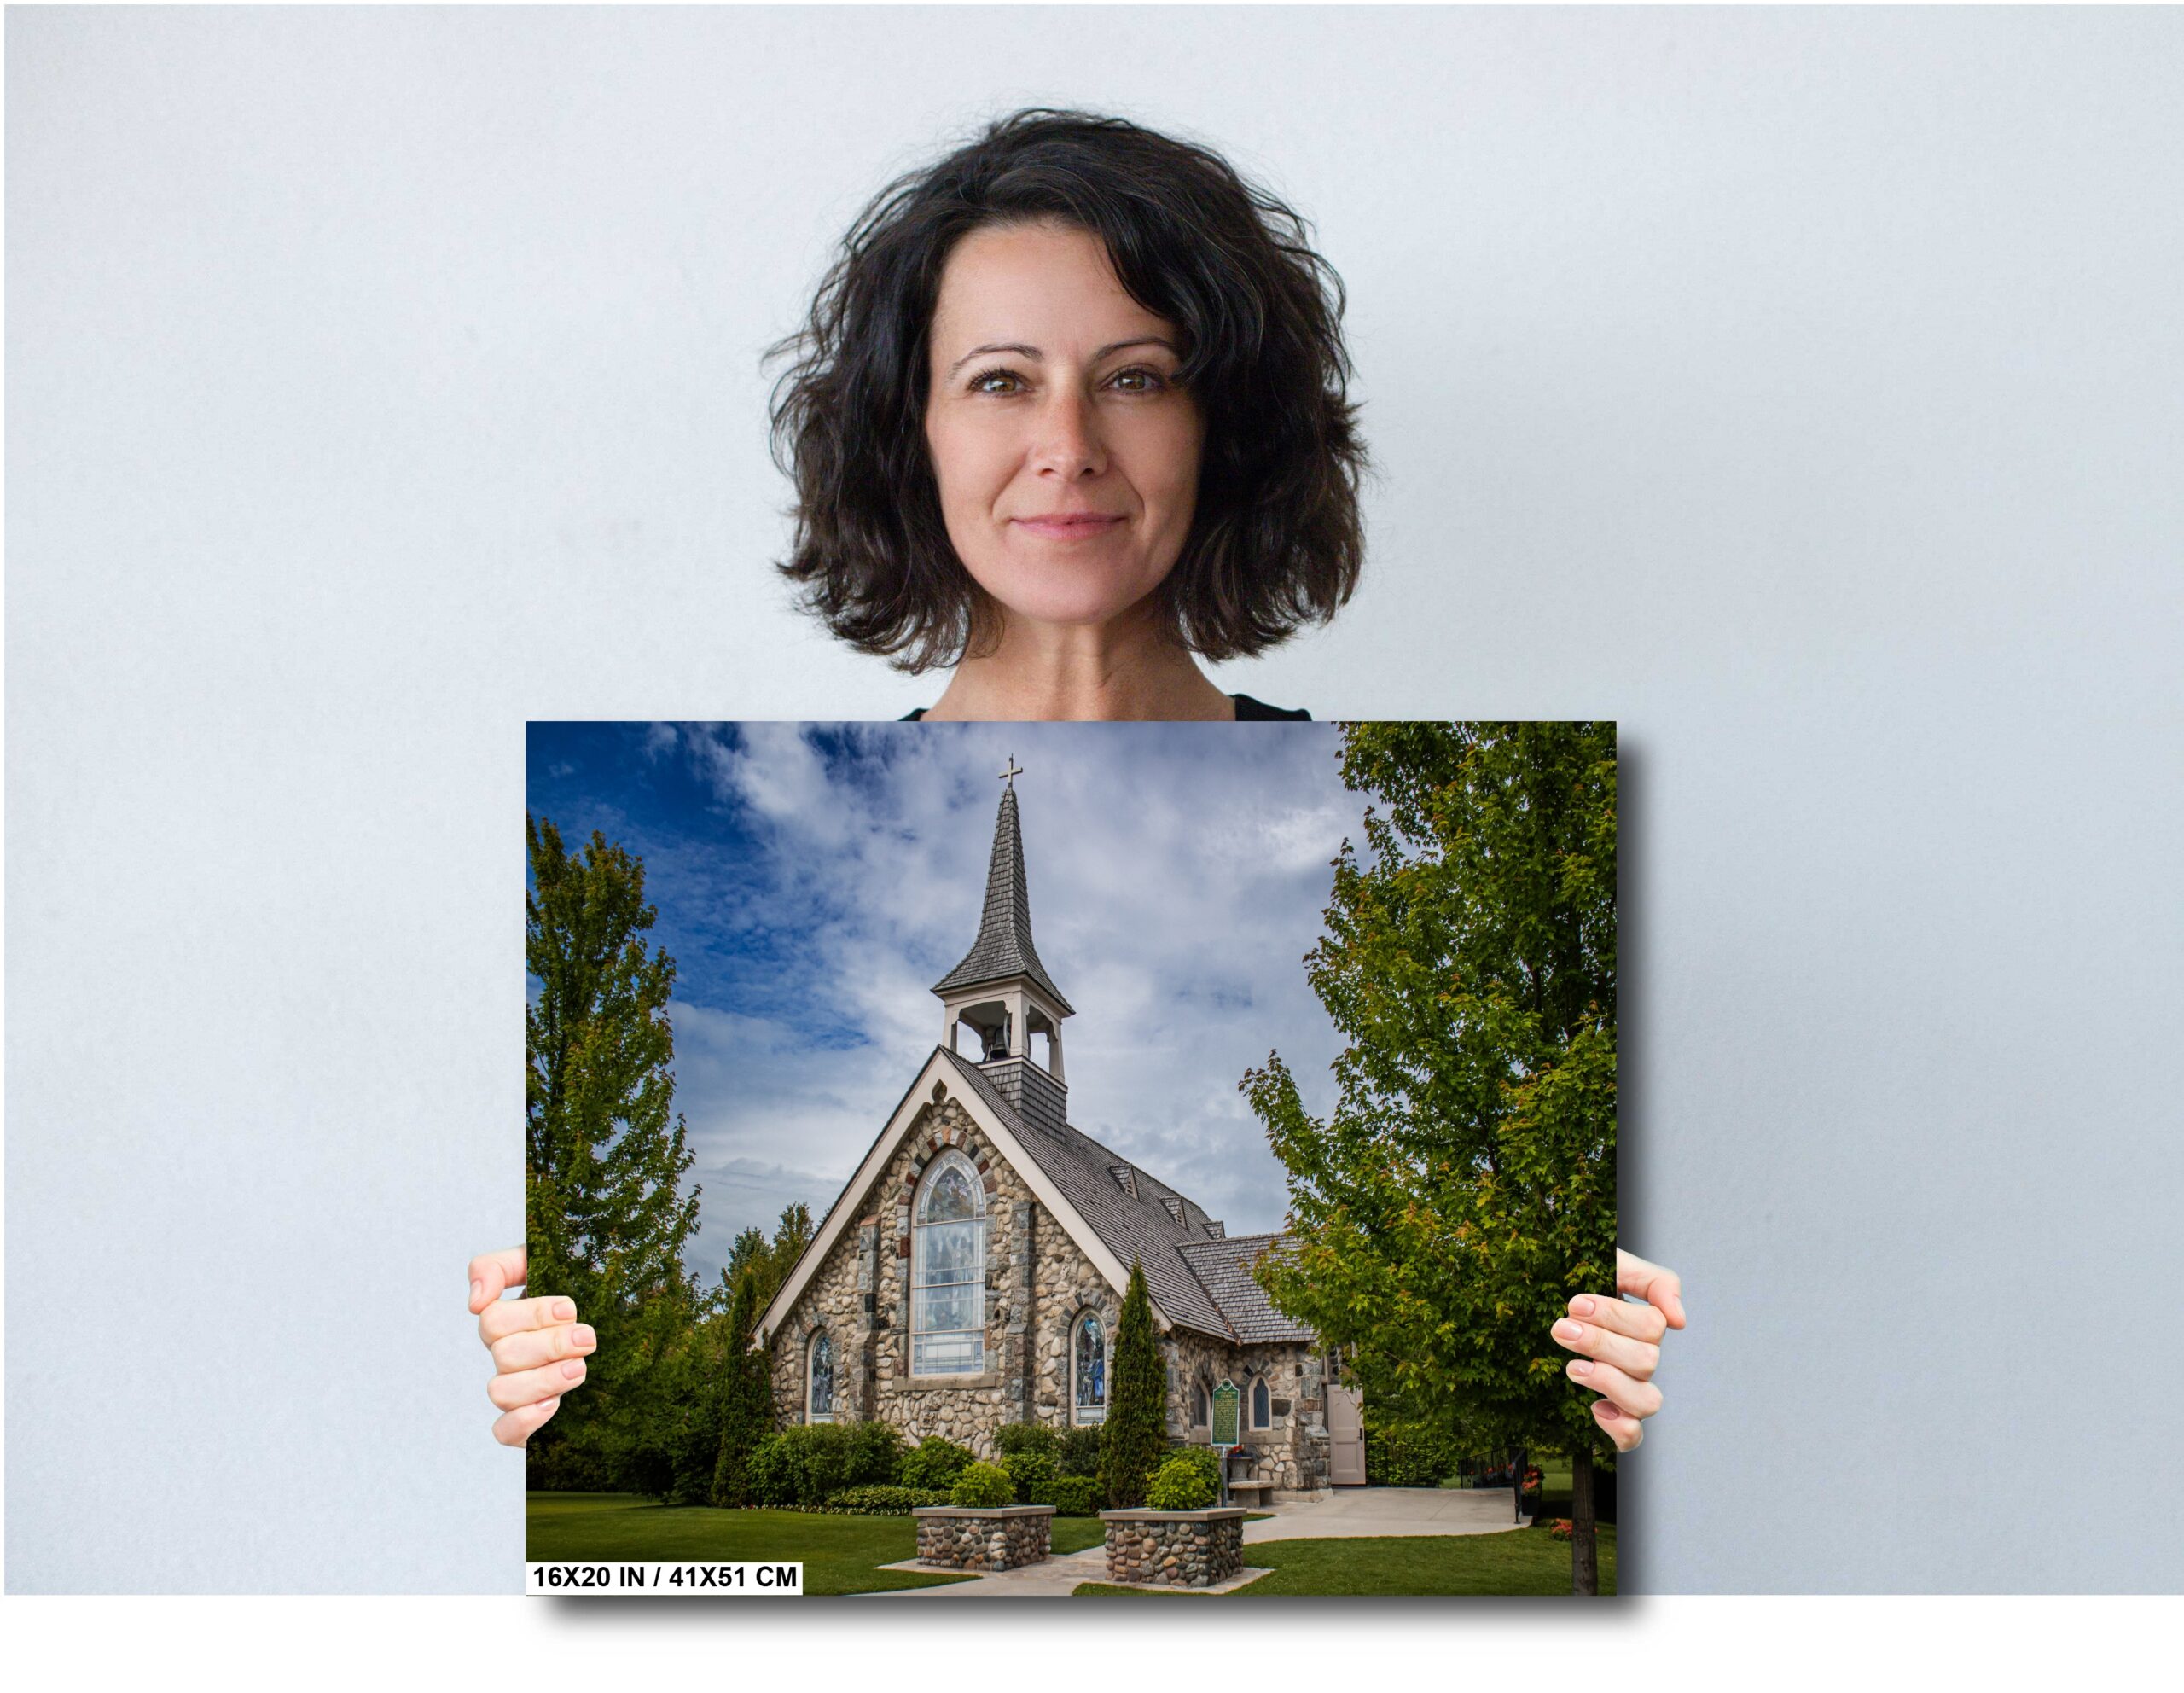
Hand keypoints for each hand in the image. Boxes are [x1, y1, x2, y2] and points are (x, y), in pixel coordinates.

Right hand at [469, 1246, 594, 1446]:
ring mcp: (517, 1388)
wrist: (623, 1325)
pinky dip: (524, 1421)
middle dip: (549, 1345)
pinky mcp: (529, 1420)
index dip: (531, 1315)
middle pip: (503, 1355)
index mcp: (508, 1321)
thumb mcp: (542, 1263)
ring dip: (542, 1380)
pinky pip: (504, 1432)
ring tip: (579, 1369)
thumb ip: (499, 1267)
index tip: (570, 1308)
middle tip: (587, 1338)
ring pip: (501, 1392)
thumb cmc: (579, 1289)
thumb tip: (475, 1301)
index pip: (493, 1320)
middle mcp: (508, 1355)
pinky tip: (553, 1405)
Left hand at [1552, 1248, 1684, 1452]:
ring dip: (1608, 1382)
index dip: (1614, 1316)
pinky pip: (1632, 1436)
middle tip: (1562, 1328)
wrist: (1543, 1297)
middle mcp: (1642, 1360)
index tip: (1575, 1304)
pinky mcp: (1612, 1415)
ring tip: (1572, 1367)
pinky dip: (1619, 1427)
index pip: (1652, 1327)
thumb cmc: (1583, 1282)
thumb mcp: (1616, 1265)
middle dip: (1600, 1343)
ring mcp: (1629, 1389)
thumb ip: (1655, 1281)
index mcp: (1645, 1326)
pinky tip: (1594, 1407)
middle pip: (1646, 1362)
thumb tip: (1679, 1320)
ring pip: (1647, 1402)